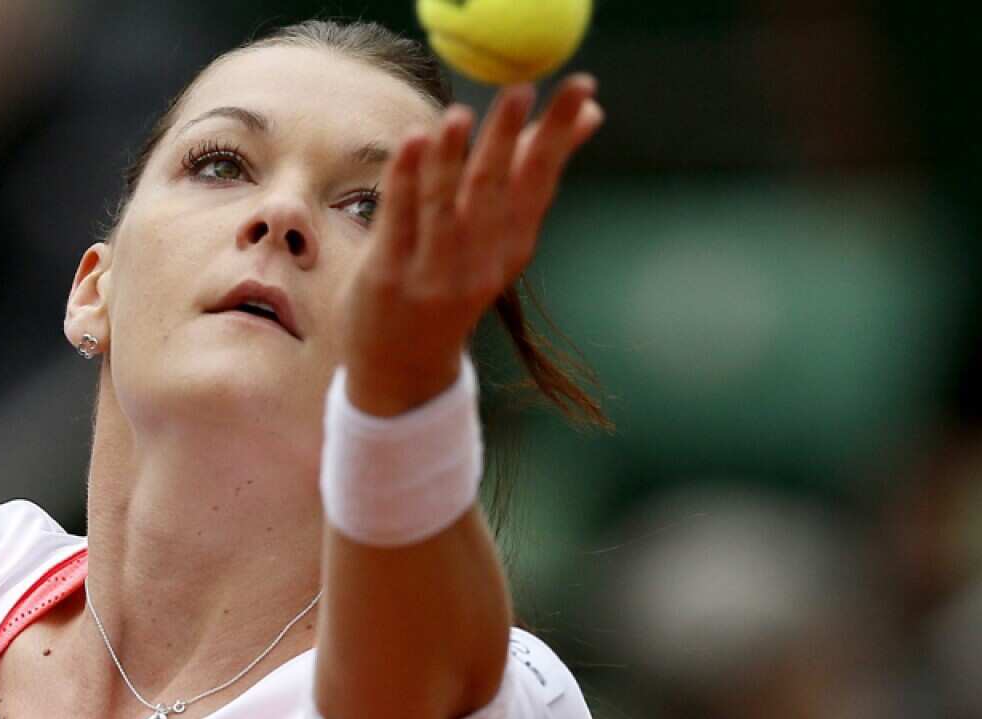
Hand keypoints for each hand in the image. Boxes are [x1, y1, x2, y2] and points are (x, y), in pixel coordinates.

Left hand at [338, 74, 603, 415]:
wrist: (404, 369)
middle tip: (522, 90)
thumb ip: (532, 172)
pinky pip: (399, 219)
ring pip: (446, 206)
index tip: (581, 87)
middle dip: (510, 139)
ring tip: (460, 115)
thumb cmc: (452, 283)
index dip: (560, 133)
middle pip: (497, 190)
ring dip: (453, 160)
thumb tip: (592, 112)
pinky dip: (405, 180)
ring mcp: (434, 272)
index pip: (541, 179)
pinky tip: (412, 142)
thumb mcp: (501, 236)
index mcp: (513, 246)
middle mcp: (480, 260)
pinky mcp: (389, 276)